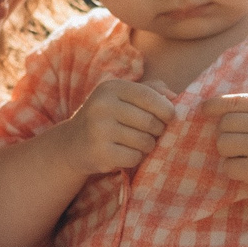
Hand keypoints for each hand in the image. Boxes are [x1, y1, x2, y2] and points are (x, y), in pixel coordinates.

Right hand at [56, 74, 173, 176]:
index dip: (166, 109)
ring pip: (145, 142)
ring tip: (136, 143)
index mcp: (111, 88)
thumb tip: (174, 97)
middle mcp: (103, 106)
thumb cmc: (108, 117)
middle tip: (151, 133)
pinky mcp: (100, 152)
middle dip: (158, 131)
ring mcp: (99, 130)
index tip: (170, 118)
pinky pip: (134, 158)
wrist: (73, 143)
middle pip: (150, 122)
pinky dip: (136, 158)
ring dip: (147, 146)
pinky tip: (125, 154)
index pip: (148, 96)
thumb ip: (151, 90)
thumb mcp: (124, 97)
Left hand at [200, 93, 247, 203]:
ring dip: (228, 154)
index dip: (214, 105)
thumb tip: (211, 107)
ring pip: (222, 144)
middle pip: (223, 124)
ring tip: (245, 158)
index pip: (234, 101)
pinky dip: (234, 172)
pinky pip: (228, 166)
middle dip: (226, 136)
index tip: (204, 110)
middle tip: (241, 147)